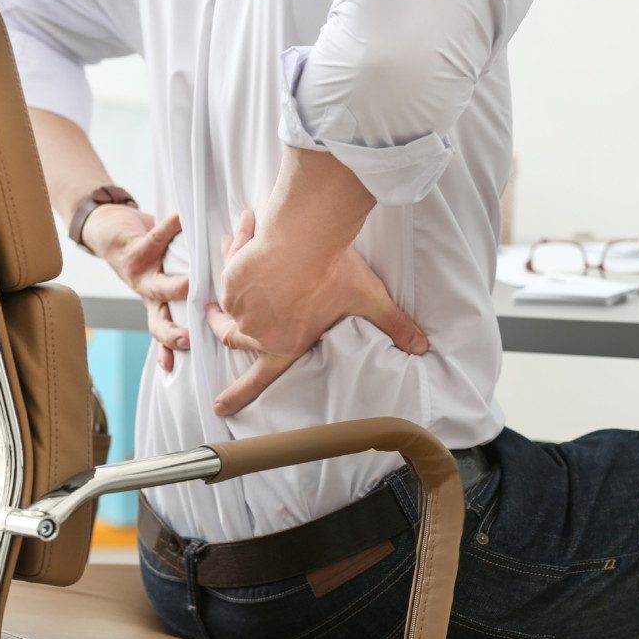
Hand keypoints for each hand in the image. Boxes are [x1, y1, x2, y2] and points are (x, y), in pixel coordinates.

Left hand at [83, 205, 189, 370]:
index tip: (192, 356)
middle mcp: (147, 296)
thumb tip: (235, 290)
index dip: (171, 349)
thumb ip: (189, 288)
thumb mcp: (162, 277)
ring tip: (194, 284)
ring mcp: (139, 275)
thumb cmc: (146, 257)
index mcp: (156, 305)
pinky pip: (156, 238)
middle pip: (158, 322)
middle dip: (173, 334)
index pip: (164, 334)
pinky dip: (172, 226)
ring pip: (158, 287)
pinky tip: (184, 217)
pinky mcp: (134, 250)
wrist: (107, 232)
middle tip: (190, 340)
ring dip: (176, 288)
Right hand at [205, 209, 428, 415]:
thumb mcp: (369, 301)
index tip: (219, 407)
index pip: (258, 379)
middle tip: (215, 317)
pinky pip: (230, 263)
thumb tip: (423, 348)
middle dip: (220, 327)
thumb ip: (394, 325)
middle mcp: (257, 329)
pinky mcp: (231, 276)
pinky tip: (248, 231)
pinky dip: (237, 249)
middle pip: (231, 337)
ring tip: (242, 254)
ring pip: (228, 297)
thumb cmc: (335, 272)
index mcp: (285, 344)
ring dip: (235, 279)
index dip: (237, 395)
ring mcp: (240, 304)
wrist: (305, 239)